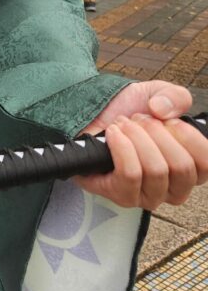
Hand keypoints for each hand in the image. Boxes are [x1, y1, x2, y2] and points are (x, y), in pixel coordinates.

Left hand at [76, 81, 207, 209]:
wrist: (94, 114)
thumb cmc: (130, 111)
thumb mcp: (158, 95)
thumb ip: (175, 97)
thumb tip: (163, 110)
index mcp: (192, 168)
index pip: (207, 162)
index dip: (187, 136)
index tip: (168, 120)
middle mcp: (175, 188)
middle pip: (181, 167)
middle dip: (157, 133)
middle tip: (139, 119)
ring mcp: (149, 195)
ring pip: (156, 170)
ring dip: (137, 138)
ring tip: (124, 125)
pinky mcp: (122, 195)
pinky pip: (130, 174)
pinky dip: (121, 147)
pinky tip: (113, 133)